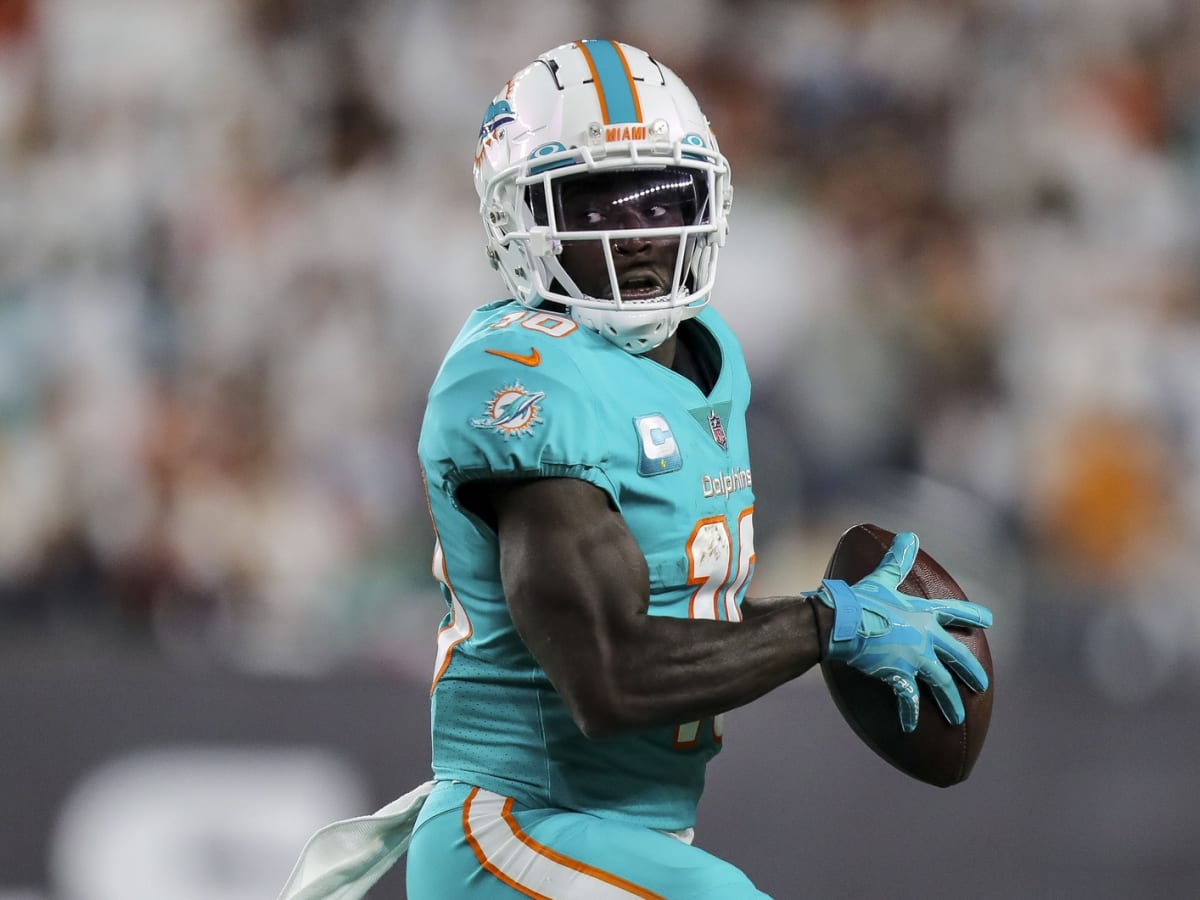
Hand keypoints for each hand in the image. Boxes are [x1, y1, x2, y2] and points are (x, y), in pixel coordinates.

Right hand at [815, 531, 992, 732]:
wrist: (842, 621)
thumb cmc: (860, 598)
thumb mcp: (881, 577)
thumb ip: (897, 559)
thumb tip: (909, 535)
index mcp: (923, 613)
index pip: (954, 611)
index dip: (972, 614)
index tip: (988, 620)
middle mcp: (926, 638)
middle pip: (957, 656)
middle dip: (971, 672)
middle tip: (981, 685)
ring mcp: (915, 658)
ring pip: (940, 683)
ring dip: (950, 701)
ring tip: (957, 715)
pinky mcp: (899, 676)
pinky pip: (908, 700)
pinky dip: (910, 714)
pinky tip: (911, 726)